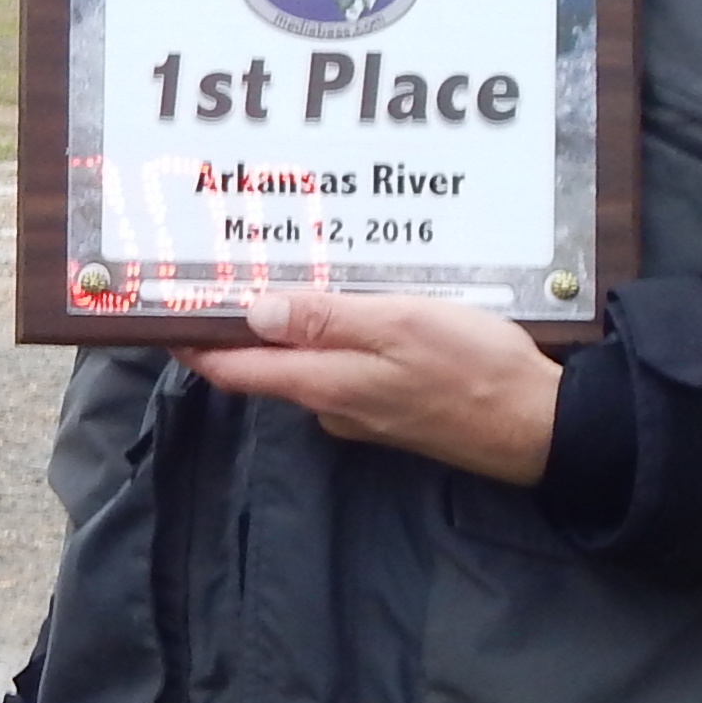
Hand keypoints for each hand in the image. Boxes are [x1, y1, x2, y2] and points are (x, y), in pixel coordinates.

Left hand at [175, 284, 560, 481]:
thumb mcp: (399, 326)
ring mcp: (362, 410)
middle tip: (221, 275)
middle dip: (239, 325)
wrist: (539, 427)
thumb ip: (327, 319)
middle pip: (265, 366)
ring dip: (291, 328)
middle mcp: (332, 404)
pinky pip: (347, 368)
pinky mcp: (392, 408)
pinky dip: (335, 339)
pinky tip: (352, 309)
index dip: (193, 344)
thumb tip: (256, 313)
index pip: (234, 369)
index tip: (161, 315)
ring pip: (308, 364)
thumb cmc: (474, 370)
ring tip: (283, 277)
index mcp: (324, 383)